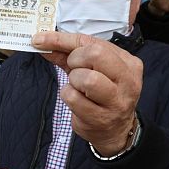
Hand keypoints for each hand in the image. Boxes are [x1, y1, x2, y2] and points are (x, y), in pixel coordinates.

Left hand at [32, 31, 141, 155]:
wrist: (114, 130)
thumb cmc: (101, 94)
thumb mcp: (89, 69)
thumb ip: (67, 54)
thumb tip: (42, 42)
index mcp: (128, 63)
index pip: (93, 42)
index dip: (63, 39)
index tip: (41, 39)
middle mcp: (127, 80)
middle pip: (95, 55)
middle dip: (74, 60)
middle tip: (73, 69)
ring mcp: (117, 101)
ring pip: (86, 78)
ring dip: (73, 80)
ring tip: (78, 87)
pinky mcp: (101, 118)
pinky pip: (73, 98)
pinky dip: (68, 96)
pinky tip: (77, 101)